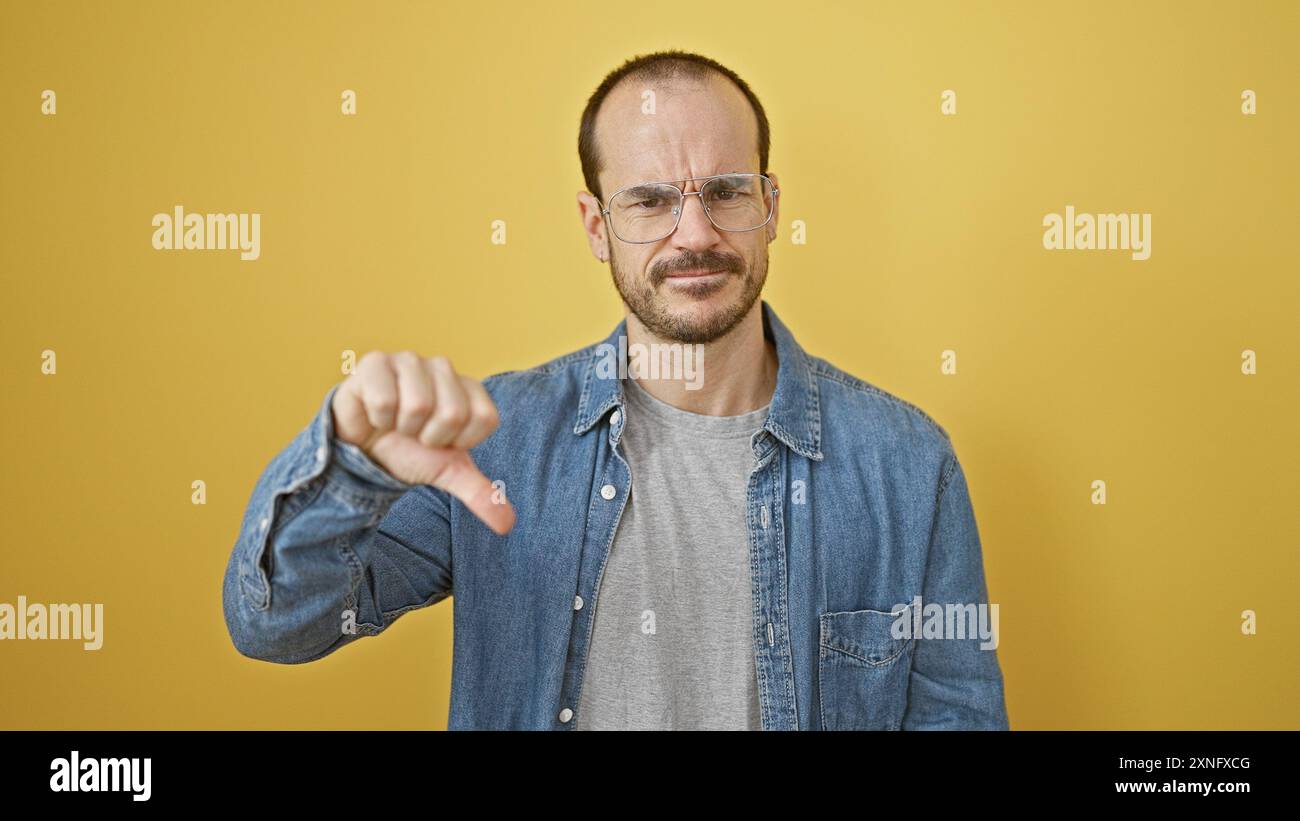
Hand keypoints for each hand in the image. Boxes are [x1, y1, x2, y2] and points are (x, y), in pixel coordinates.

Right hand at [330, 351, 514, 534]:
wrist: (362, 448)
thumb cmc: (409, 451)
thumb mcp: (447, 473)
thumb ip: (480, 493)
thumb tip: (507, 524)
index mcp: (469, 388)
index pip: (484, 419)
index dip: (458, 442)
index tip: (440, 442)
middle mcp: (443, 367)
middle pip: (452, 413)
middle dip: (428, 436)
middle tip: (414, 434)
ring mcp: (410, 360)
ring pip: (418, 405)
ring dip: (402, 428)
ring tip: (395, 423)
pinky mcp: (375, 361)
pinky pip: (384, 399)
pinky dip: (376, 419)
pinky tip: (374, 414)